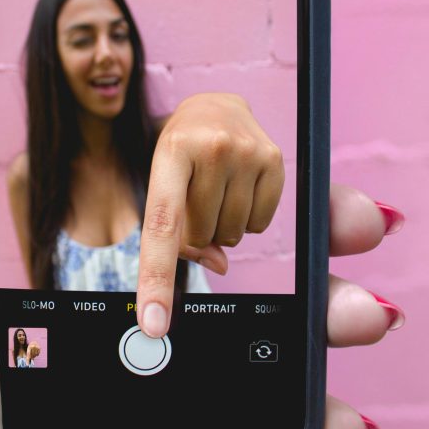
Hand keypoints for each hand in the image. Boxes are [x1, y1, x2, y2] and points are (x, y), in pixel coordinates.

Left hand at [137, 92, 284, 336]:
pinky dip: (248, 219)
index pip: (163, 225)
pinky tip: (239, 190)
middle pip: (201, 236)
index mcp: (170, 151)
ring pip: (232, 236)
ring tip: (217, 190)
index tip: (153, 323)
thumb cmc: (180, 153)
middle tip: (195, 195)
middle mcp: (211, 146)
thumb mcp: (164, 180)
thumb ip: (181, 233)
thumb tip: (219, 264)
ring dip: (223, 226)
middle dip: (196, 230)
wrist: (213, 105)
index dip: (157, 279)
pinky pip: (260, 225)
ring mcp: (246, 152)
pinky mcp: (275, 160)